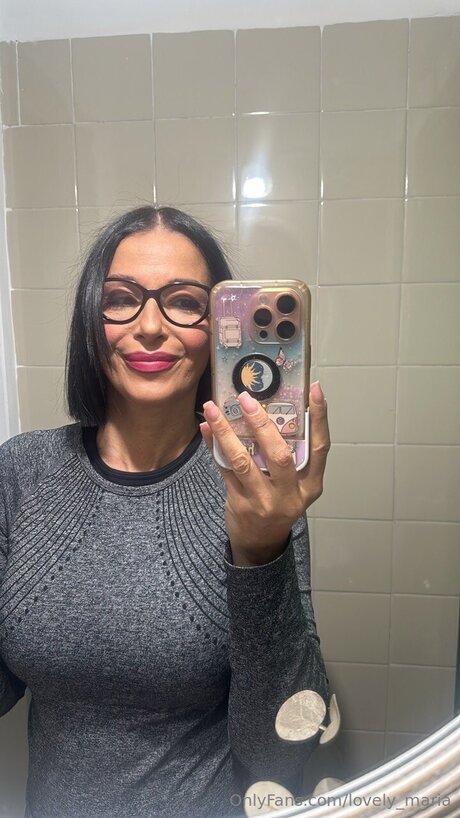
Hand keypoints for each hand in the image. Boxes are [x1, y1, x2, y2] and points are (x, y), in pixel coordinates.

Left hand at [200, 382, 329, 566]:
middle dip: (261, 424)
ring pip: (244, 461)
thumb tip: (270, 407)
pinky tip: (207, 429)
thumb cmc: (279, 503)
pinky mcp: (240, 504)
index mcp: (311, 484)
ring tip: (213, 408)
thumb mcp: (295, 485)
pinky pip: (225, 470)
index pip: (320, 446)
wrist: (261, 544)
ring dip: (226, 432)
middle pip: (279, 454)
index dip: (320, 417)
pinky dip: (214, 446)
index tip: (314, 388)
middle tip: (245, 398)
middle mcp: (290, 494)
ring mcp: (264, 501)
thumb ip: (289, 455)